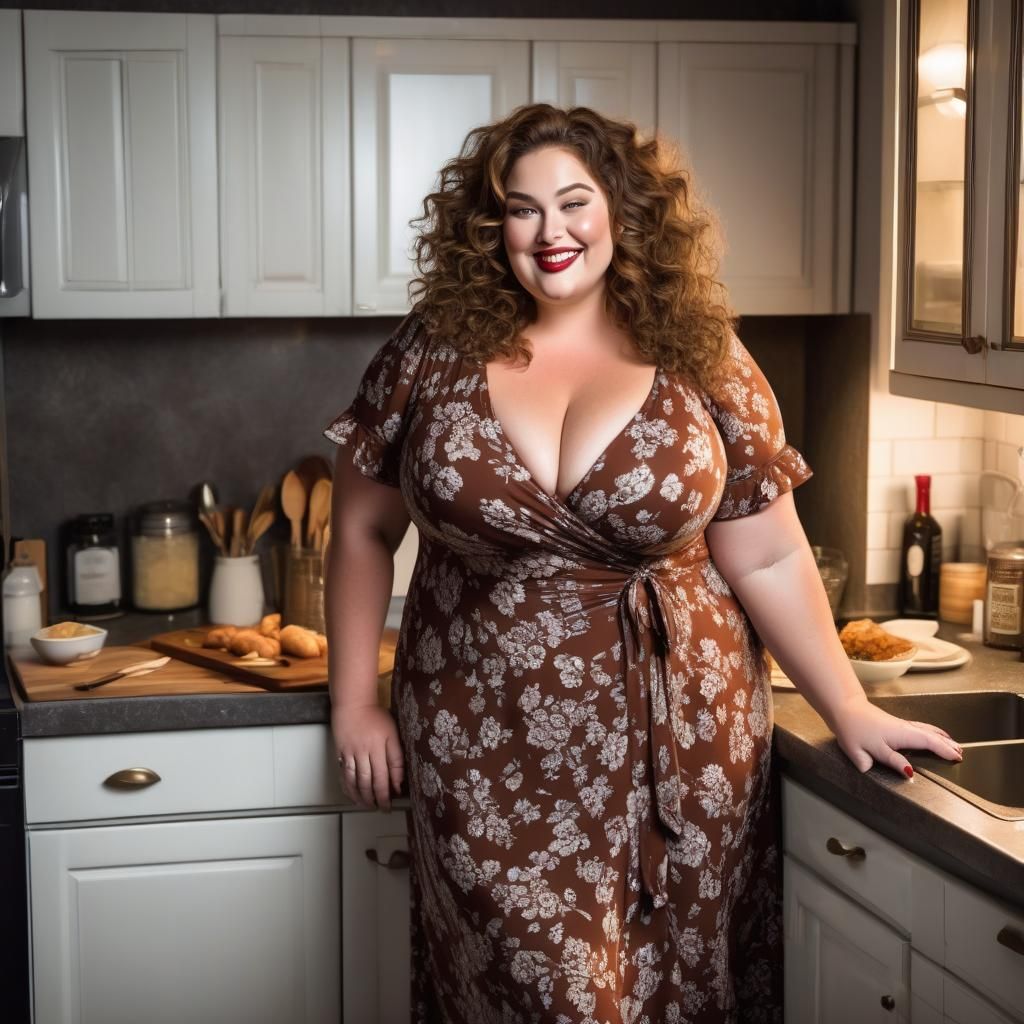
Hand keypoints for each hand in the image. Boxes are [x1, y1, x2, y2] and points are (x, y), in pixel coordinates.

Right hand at [332, 703, 403, 810]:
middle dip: (377, 798)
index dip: (390, 788)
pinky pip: (344, 775)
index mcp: (380, 746)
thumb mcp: (392, 732)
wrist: (352, 703)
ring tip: (368, 806)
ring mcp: (351, 753)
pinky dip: (348, 788)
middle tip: (382, 808)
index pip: (386, 773)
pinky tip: (353, 796)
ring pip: (356, 780)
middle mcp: (365, 751)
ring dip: (362, 797)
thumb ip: (396, 756)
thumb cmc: (375, 715)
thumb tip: (398, 779)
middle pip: (371, 780)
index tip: (394, 798)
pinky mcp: (341, 753)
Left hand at [826, 696, 963, 777]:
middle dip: (947, 744)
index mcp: (900, 735)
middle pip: (931, 736)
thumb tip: (908, 773)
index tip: (957, 758)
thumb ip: (891, 762)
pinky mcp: (894, 723)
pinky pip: (919, 727)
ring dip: (941, 737)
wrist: (843, 709)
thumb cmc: (852, 729)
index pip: (929, 743)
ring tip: (954, 744)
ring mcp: (900, 724)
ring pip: (926, 730)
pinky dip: (930, 731)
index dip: (944, 751)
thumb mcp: (868, 752)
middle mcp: (903, 728)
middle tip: (962, 753)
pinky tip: (931, 733)